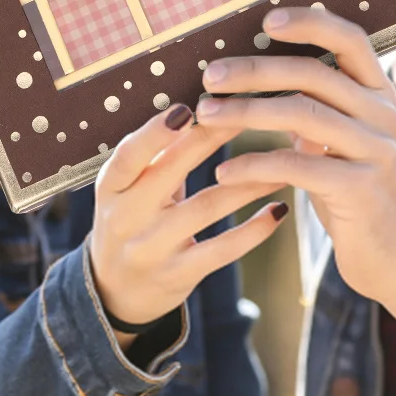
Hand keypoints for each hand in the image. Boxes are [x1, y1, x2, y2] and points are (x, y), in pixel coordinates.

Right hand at [90, 103, 288, 332]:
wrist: (115, 290)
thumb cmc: (132, 218)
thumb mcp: (129, 188)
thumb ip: (158, 155)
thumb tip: (204, 104)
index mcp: (112, 187)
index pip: (129, 156)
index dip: (155, 133)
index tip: (187, 107)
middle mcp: (127, 217)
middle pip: (172, 173)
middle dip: (212, 139)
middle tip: (250, 113)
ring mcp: (152, 248)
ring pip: (206, 207)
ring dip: (248, 182)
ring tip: (283, 160)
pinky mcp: (178, 274)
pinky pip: (222, 249)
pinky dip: (253, 230)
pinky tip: (279, 210)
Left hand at [195, 8, 395, 391]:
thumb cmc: (355, 192)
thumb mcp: (341, 141)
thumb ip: (314, 106)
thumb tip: (254, 73)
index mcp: (380, 93)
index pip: (351, 39)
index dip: (310, 24)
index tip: (265, 21)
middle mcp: (384, 115)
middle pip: (314, 75)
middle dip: (256, 71)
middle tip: (210, 76)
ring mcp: (377, 151)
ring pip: (303, 115)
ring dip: (246, 112)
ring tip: (206, 115)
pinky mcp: (361, 190)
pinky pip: (298, 167)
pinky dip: (255, 165)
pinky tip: (224, 171)